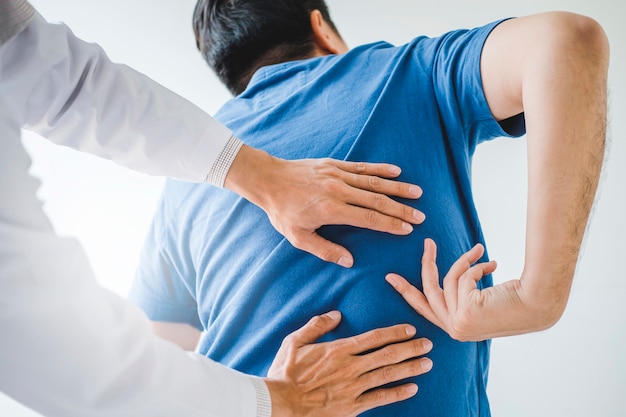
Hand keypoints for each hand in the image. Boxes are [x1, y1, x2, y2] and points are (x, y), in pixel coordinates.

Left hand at [225, 145, 423, 267]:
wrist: (268, 180)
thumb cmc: (282, 211)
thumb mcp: (298, 237)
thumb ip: (325, 250)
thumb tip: (349, 261)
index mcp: (332, 210)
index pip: (369, 218)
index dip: (390, 224)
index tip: (407, 229)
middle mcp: (339, 191)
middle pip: (377, 201)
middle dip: (401, 209)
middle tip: (420, 216)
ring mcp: (338, 175)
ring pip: (374, 182)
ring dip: (397, 188)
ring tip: (417, 193)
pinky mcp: (335, 165)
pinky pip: (362, 167)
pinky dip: (380, 169)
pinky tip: (396, 171)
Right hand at [265, 311, 432, 416]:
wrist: (280, 403)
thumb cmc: (286, 372)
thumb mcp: (294, 342)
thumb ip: (317, 326)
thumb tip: (336, 314)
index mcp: (339, 349)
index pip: (374, 338)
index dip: (395, 332)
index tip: (410, 328)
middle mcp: (351, 367)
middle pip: (388, 354)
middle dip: (411, 348)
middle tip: (428, 343)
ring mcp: (353, 387)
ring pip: (388, 375)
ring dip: (410, 368)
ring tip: (427, 363)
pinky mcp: (352, 406)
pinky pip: (380, 399)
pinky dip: (398, 393)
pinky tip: (412, 388)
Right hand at [386, 238, 548, 341]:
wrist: (537, 306)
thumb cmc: (515, 302)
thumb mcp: (480, 300)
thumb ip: (462, 294)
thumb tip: (450, 276)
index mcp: (456, 329)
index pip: (424, 308)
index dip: (406, 291)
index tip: (390, 278)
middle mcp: (454, 330)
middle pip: (428, 290)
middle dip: (426, 264)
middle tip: (427, 243)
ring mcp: (459, 324)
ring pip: (448, 280)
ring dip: (465, 261)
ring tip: (481, 251)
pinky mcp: (466, 312)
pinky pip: (463, 278)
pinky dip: (476, 266)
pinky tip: (493, 265)